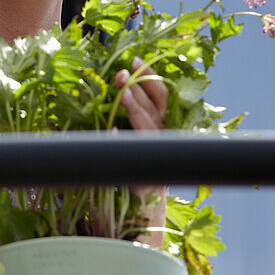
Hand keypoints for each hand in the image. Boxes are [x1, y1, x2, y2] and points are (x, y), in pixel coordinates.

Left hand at [115, 57, 167, 247]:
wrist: (141, 215)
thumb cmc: (135, 169)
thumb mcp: (137, 139)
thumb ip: (133, 115)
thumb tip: (115, 82)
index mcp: (164, 127)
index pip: (163, 96)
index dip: (150, 76)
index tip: (134, 59)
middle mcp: (165, 141)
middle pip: (157, 108)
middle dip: (140, 88)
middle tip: (122, 73)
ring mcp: (157, 160)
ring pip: (149, 129)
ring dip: (135, 110)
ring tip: (121, 95)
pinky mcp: (145, 179)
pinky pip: (132, 158)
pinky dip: (120, 143)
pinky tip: (110, 132)